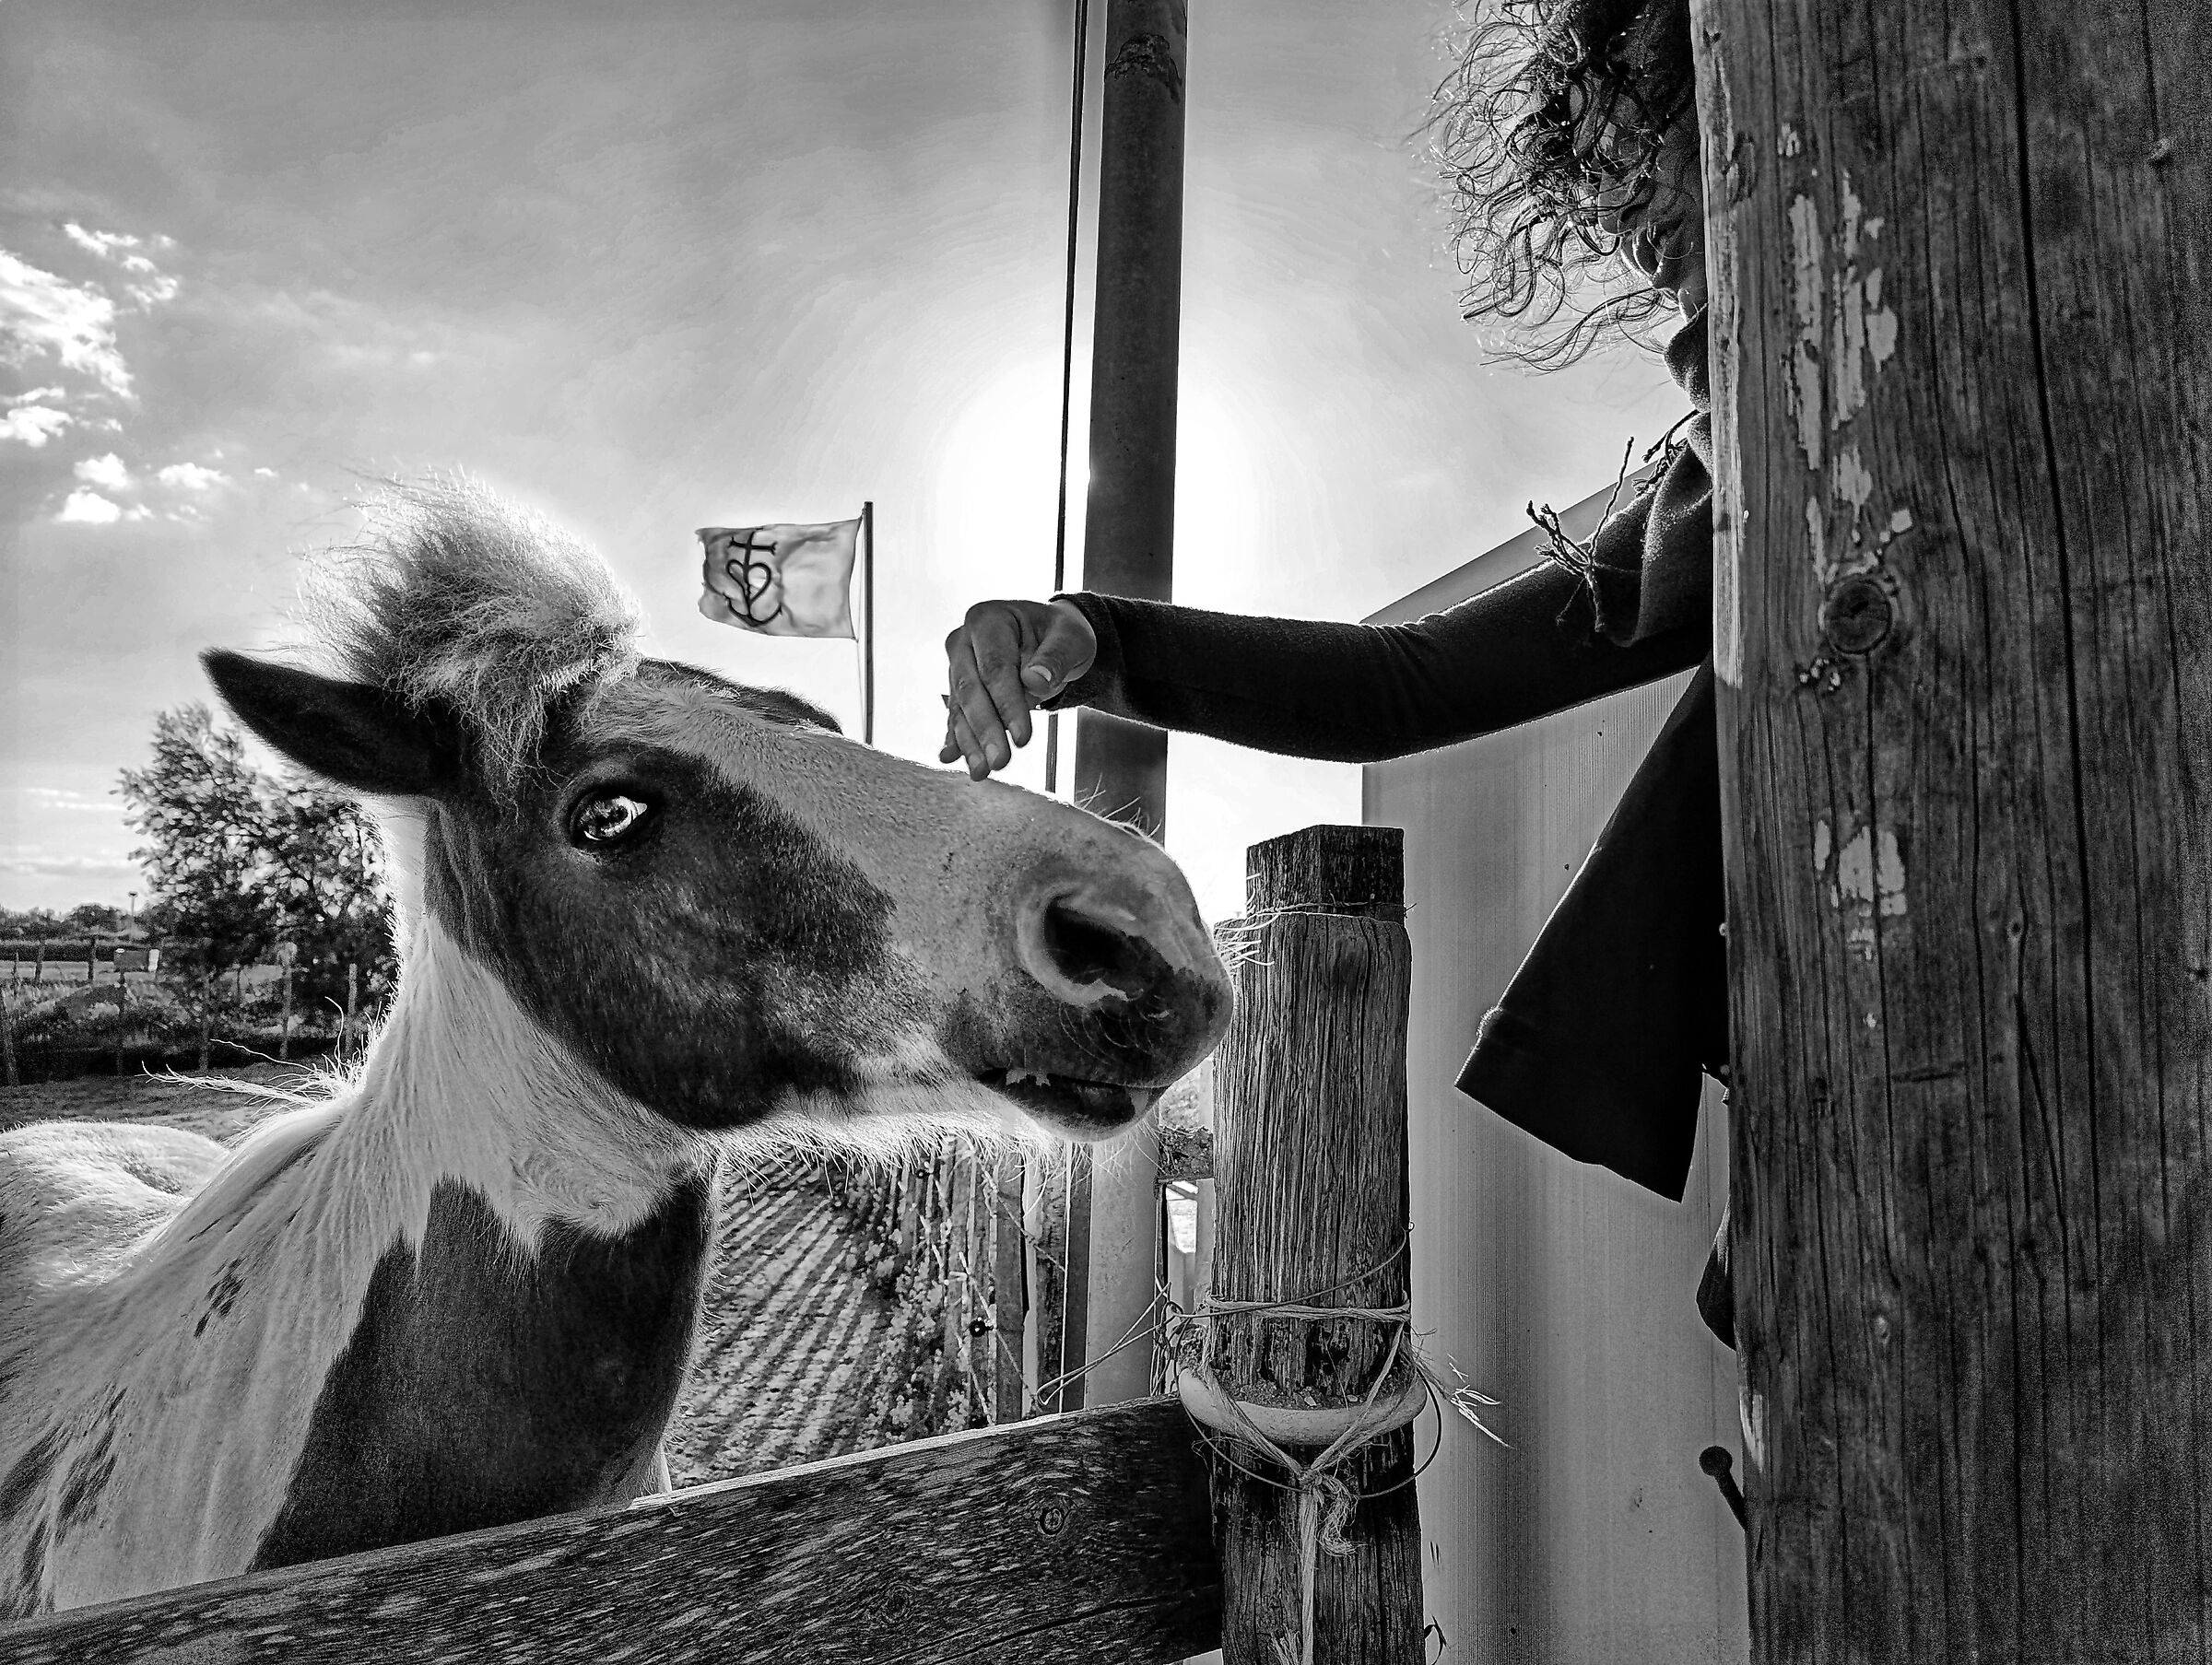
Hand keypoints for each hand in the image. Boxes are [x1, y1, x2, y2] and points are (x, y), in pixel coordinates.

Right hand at [940, 598, 1096, 778]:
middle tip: (1000, 762)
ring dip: (970, 742)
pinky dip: (958, 739)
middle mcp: (963, 641)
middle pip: (971, 689)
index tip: (1023, 738)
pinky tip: (950, 758)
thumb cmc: (1061, 634)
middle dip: (985, 729)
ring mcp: (957, 666)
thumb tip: (1034, 681)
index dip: (1007, 704)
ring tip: (981, 772)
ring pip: (961, 708)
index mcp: (987, 619)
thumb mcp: (1071, 637)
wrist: (1048, 638)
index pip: (995, 667)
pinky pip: (957, 717)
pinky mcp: (959, 689)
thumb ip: (1055, 656)